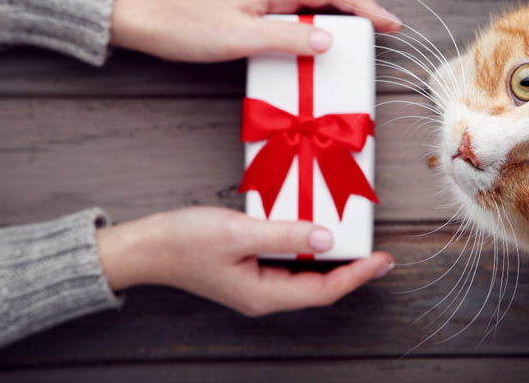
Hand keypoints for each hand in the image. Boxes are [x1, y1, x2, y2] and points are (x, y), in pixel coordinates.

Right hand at [96, 207, 394, 316]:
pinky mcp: (247, 271)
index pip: (324, 291)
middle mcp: (263, 296)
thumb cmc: (184, 241)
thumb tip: (327, 238)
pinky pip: (288, 265)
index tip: (382, 260)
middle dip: (352, 272)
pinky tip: (314, 234)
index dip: (357, 276)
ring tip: (355, 244)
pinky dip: (307, 251)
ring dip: (331, 261)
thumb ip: (284, 234)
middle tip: (379, 254)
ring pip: (305, 277)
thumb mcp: (238, 232)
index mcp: (263, 295)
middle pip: (319, 288)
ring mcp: (255, 285)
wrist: (145, 247)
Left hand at [110, 0, 402, 61]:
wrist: (152, 24)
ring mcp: (264, 1)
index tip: (388, 22)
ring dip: (340, 21)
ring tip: (361, 41)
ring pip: (313, 7)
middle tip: (385, 30)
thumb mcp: (242, 36)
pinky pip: (296, 19)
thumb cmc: (189, 26)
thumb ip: (287, 37)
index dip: (364, 5)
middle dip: (360, 11)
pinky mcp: (255, 16)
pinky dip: (316, 30)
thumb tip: (328, 40)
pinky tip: (320, 47)